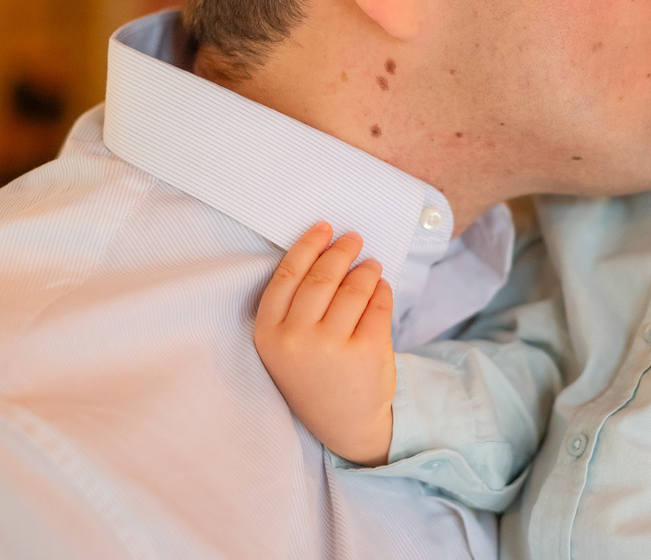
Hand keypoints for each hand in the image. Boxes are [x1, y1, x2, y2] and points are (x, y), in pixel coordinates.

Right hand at [254, 223, 395, 465]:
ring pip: (353, 287)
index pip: (287, 275)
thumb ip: (296, 306)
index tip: (323, 228)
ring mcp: (332, 345)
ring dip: (366, 269)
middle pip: (322, 277)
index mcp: (268, 334)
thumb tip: (328, 250)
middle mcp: (297, 338)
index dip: (307, 246)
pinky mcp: (366, 351)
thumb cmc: (314, 376)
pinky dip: (382, 291)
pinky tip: (382, 287)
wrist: (345, 423)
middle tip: (353, 238)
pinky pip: (378, 305)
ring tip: (371, 265)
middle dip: (340, 251)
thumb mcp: (287, 347)